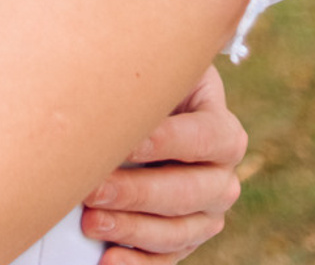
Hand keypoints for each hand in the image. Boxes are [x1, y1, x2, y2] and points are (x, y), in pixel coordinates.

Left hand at [81, 66, 246, 263]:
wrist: (159, 111)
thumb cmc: (151, 84)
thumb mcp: (158, 68)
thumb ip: (148, 72)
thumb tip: (109, 72)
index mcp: (223, 132)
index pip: (205, 138)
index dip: (167, 141)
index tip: (126, 142)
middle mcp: (222, 178)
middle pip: (188, 192)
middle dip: (138, 192)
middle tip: (94, 188)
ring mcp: (207, 214)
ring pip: (178, 231)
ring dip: (131, 229)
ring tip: (91, 221)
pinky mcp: (186, 237)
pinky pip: (167, 258)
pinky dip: (138, 263)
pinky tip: (108, 260)